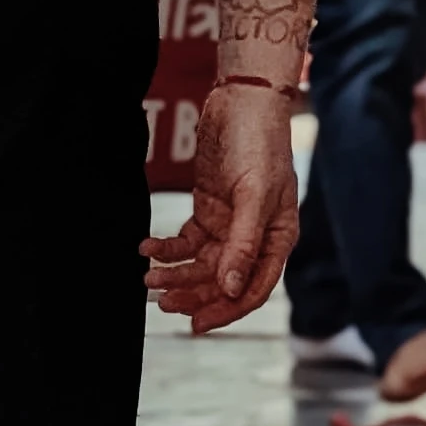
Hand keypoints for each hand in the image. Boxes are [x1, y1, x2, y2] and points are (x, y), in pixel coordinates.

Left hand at [141, 85, 297, 333]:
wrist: (243, 101)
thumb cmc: (260, 145)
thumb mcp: (254, 196)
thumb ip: (242, 244)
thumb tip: (229, 288)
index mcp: (278, 240)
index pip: (253, 288)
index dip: (226, 310)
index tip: (196, 323)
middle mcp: (255, 239)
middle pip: (222, 281)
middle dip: (193, 293)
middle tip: (162, 300)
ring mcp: (231, 226)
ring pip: (202, 264)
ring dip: (176, 273)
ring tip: (149, 278)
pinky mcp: (210, 211)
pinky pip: (186, 241)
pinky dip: (167, 247)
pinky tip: (148, 248)